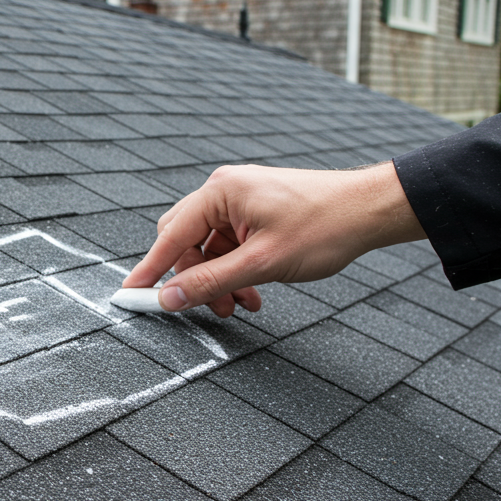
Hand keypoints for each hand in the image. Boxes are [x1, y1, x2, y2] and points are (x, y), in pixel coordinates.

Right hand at [123, 162, 426, 316]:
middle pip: (186, 243)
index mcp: (220, 192)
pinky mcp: (255, 214)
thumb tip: (169, 298)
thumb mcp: (262, 263)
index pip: (171, 236)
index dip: (150, 270)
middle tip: (210, 309)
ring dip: (219, 282)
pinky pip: (230, 248)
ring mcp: (240, 202)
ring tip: (242, 305)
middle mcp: (225, 192)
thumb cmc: (324, 226)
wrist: (369, 212)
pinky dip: (236, 273)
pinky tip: (253, 293)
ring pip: (209, 251)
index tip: (131, 294)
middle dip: (195, 281)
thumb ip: (210, 283)